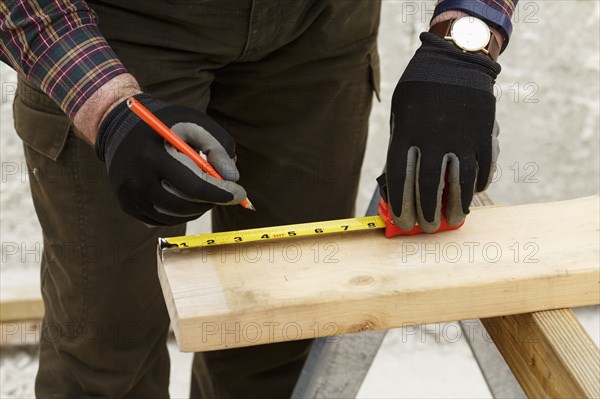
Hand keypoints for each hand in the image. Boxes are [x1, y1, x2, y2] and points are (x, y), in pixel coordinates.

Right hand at [96, 94, 246, 225]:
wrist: (121, 127)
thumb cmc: (166, 124)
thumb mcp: (194, 123)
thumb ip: (218, 146)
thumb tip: (233, 178)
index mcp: (153, 155)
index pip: (194, 185)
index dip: (221, 193)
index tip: (241, 193)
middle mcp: (136, 179)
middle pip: (184, 204)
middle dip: (212, 201)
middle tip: (227, 194)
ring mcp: (129, 196)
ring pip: (175, 216)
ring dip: (198, 208)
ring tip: (206, 191)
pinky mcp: (128, 206)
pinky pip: (162, 220)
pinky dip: (182, 212)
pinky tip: (187, 196)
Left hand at [381, 32, 500, 232]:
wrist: (455, 60)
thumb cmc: (419, 91)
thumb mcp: (400, 116)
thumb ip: (401, 149)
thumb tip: (398, 186)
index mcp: (407, 134)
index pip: (402, 180)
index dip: (402, 206)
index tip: (404, 223)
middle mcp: (435, 139)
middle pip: (430, 188)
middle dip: (428, 213)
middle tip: (428, 228)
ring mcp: (462, 138)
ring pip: (461, 184)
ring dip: (456, 206)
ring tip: (454, 220)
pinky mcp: (485, 135)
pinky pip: (483, 169)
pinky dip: (478, 185)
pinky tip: (472, 194)